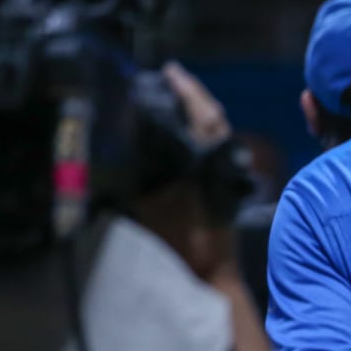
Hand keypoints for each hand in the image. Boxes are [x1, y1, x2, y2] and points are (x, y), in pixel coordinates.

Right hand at [131, 63, 236, 282]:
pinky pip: (216, 155)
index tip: (171, 71)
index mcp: (208, 163)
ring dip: (199, 116)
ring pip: (218, 137)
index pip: (203, 115)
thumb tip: (122, 142)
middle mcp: (223, 166)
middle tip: (173, 78)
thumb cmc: (177, 246)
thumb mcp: (148, 206)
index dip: (187, 90)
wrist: (208, 279)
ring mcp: (227, 180)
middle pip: (215, 121)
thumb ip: (137, 175)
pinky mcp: (227, 193)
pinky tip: (184, 137)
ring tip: (176, 99)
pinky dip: (201, 138)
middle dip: (193, 97)